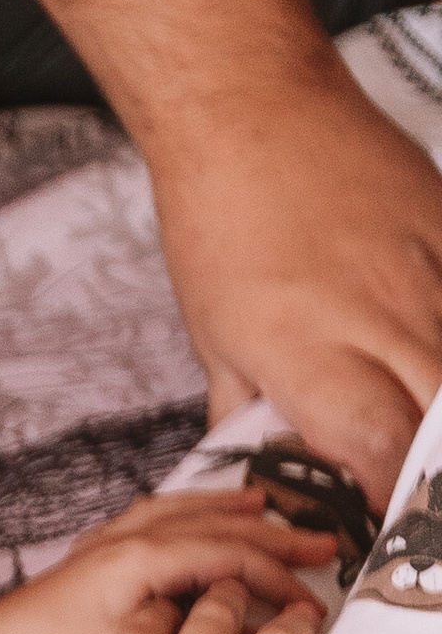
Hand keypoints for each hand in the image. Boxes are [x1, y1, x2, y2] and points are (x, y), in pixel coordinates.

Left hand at [0, 490, 334, 633]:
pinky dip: (185, 513)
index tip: (311, 599)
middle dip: (271, 533)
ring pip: (181, 512)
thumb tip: (251, 630)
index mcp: (140, 558)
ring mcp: (106, 545)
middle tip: (324, 543)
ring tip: (264, 505)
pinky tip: (191, 518)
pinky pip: (152, 519)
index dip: (277, 574)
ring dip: (226, 509)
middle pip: (213, 524)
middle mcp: (126, 540)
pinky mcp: (91, 559)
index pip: (228, 553)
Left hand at [145, 75, 441, 500]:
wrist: (249, 110)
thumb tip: (266, 468)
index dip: (391, 503)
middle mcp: (376, 319)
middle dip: (434, 475)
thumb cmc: (218, 217)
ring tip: (426, 447)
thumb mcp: (213, 330)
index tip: (386, 523)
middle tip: (420, 503)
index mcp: (306, 352)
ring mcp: (426, 274)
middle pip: (437, 424)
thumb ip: (249, 408)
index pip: (375, 454)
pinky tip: (432, 365)